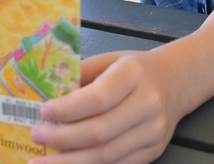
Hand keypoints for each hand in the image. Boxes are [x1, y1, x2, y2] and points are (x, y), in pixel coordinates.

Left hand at [29, 50, 184, 163]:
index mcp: (134, 74)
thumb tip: (45, 93)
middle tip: (37, 137)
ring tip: (43, 162)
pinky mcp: (154, 150)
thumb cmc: (136, 69)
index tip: (43, 112)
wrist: (177, 80)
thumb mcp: (109, 60)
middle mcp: (148, 103)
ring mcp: (154, 131)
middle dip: (63, 139)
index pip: (99, 98)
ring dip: (71, 162)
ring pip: (108, 155)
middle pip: (101, 131)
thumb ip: (81, 74)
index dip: (68, 109)